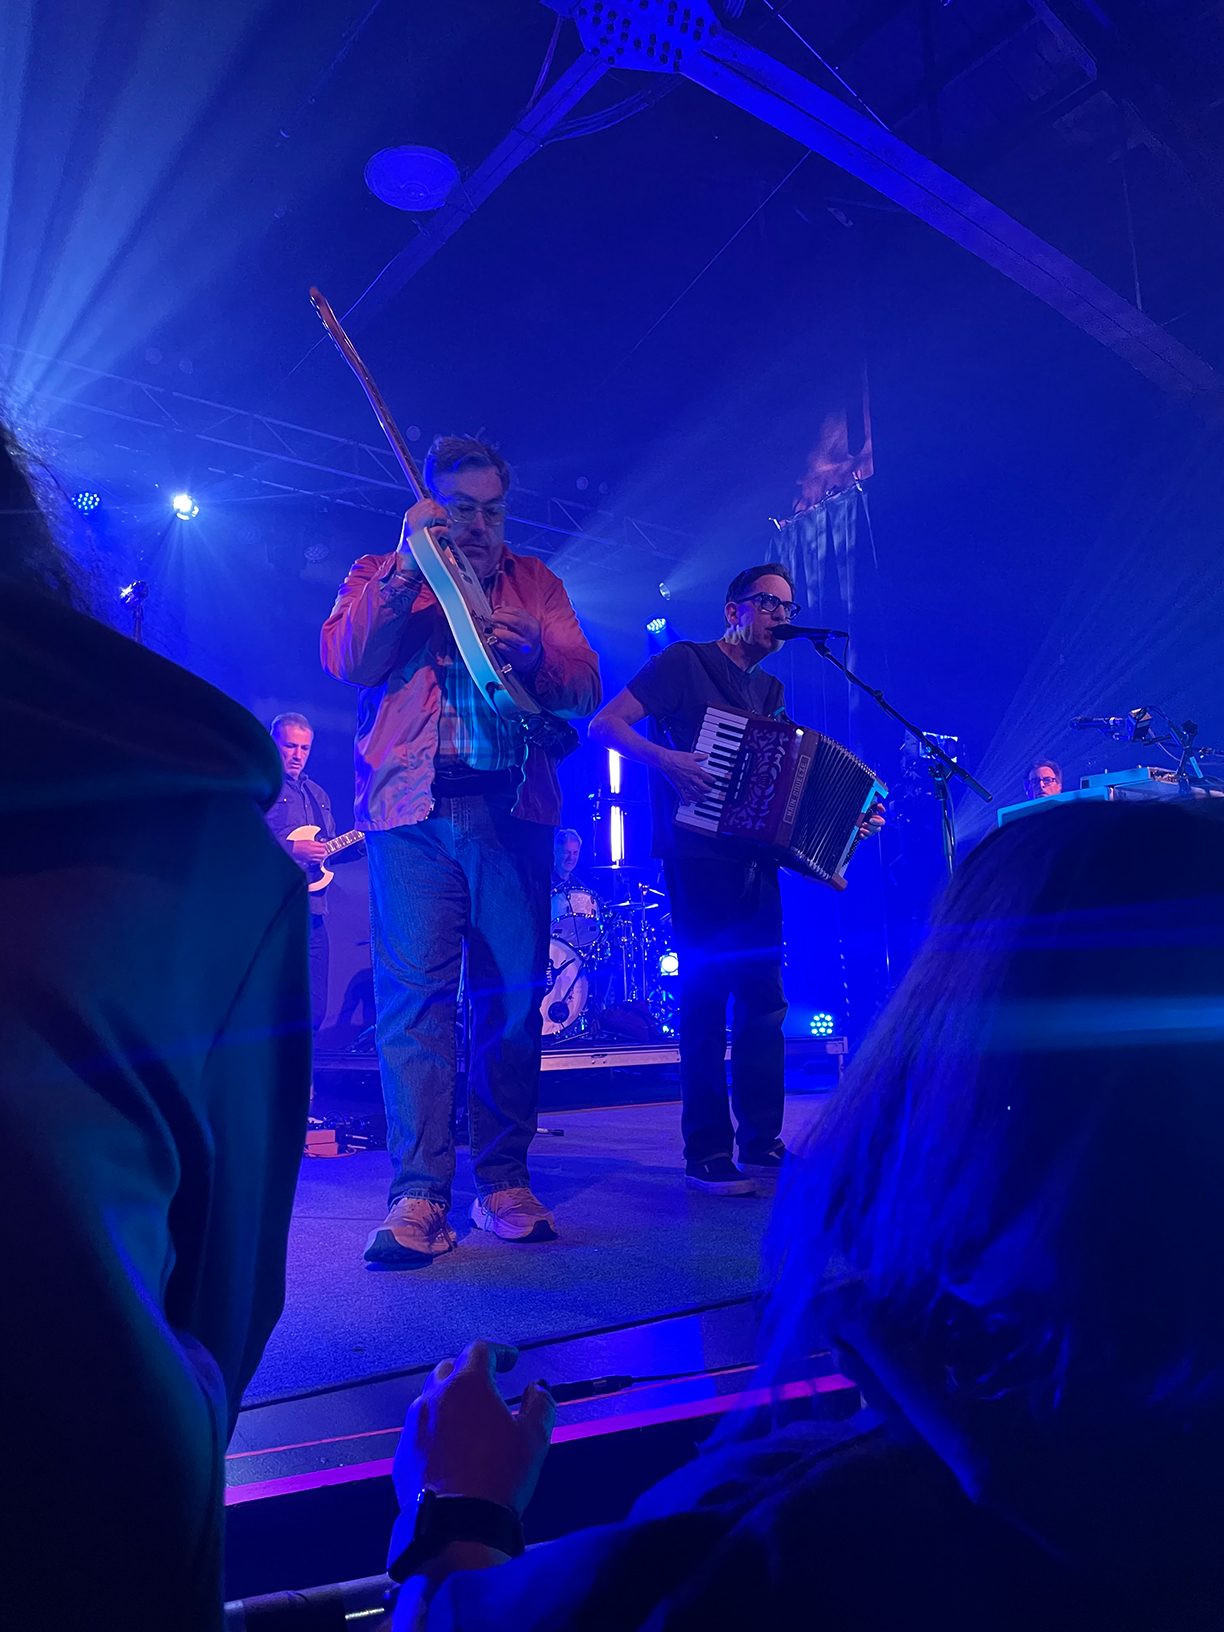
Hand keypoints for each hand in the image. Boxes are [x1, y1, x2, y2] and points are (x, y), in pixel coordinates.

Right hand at [291, 839, 328, 863]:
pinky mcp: (309, 861)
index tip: (327, 845)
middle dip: (326, 852)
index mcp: (312, 847)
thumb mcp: (309, 841)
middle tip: (326, 850)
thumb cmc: (299, 844)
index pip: (323, 848)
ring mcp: (311, 858)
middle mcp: (312, 854)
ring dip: (323, 856)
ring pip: (321, 859)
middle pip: (323, 854)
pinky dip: (318, 859)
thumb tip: (322, 844)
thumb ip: (317, 843)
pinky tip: (318, 857)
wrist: (293, 849)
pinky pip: (316, 862)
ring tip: (323, 853)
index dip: (326, 846)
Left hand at [393, 1341, 554, 1515]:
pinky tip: (450, 1451)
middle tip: (488, 1388)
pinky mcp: (402, 1455)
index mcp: (467, 1385)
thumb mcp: (534, 1439)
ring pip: (431, 1400)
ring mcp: (413, 1426)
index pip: (480, 1349)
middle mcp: (434, 1397)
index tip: (511, 1361)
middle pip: (449, 1370)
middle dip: (469, 1373)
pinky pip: (420, 1432)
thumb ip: (540, 1405)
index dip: (499, 1352)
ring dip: (449, 1402)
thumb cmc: (501, 1476)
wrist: (457, 1527)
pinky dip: (436, 1432)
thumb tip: (537, 1390)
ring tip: (468, 1421)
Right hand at [398, 498, 448, 575]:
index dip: (437, 507)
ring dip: (443, 521)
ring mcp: (416, 526)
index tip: (442, 515)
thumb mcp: (416, 529)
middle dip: (442, 513)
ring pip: (434, 513)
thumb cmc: (414, 548)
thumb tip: (441, 512)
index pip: (426, 502)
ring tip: (444, 529)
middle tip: (445, 522)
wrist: (406, 563)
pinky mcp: (423, 537)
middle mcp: (411, 519)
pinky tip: (444, 534)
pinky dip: (444, 530)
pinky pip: (438, 528)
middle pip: (431, 506)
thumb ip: (426, 519)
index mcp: (410, 515)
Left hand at [487, 606, 541, 671]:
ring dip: (498, 631)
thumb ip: (515, 616)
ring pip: (509, 636)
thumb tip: (499, 610)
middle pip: (515, 622)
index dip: (506, 610)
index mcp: (533, 624)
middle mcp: (530, 634)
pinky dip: (497, 642)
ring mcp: (523, 645)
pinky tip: (496, 640)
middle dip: (501, 618)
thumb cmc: (526, 637)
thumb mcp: (526, 624)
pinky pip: (503, 647)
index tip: (497, 611)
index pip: (519, 612)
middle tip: (493, 618)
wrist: (532, 657)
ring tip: (495, 630)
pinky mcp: (515, 653)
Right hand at [661, 749, 715, 803]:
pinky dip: (685, 801)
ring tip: (703, 800)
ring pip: (695, 793)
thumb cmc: (676, 757)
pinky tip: (687, 804)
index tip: (713, 781)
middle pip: (703, 787)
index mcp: (696, 770)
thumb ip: (699, 757)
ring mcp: (685, 783)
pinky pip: (683, 796)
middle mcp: (692, 778)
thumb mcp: (690, 755)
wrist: (666, 760)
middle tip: (709, 791)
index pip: (708, 777)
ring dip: (700, 797)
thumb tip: (705, 756)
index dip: (712, 780)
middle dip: (707, 790)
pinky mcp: (678, 786)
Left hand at [857, 802, 885, 839]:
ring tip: (861, 828)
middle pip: (877, 829)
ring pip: (871, 834)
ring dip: (866, 832)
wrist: (850, 812)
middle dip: (870, 827)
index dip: (877, 822)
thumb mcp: (869, 803)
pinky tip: (860, 834)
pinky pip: (865, 838)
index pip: (881, 822)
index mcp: (876, 818)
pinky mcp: (862, 834)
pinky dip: (863, 836)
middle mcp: (873, 825)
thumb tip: (882, 810)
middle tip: (864, 823)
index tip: (870, 820)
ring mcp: (868, 830)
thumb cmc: (862, 807)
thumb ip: (877, 805)